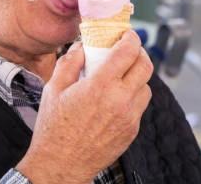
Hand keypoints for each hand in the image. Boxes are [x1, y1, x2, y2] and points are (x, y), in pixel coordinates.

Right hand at [16, 30, 152, 183]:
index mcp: (100, 86)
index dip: (131, 38)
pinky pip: (140, 106)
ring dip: (137, 76)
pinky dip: (133, 96)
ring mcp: (129, 118)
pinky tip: (116, 98)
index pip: (128, 52)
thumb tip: (83, 46)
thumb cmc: (53, 128)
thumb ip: (70, 62)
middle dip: (140, 53)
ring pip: (146, 87)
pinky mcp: (132, 131)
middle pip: (146, 67)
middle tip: (129, 50)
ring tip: (122, 76)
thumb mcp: (53, 88)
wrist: (60, 166)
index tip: (127, 34)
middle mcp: (120, 100)